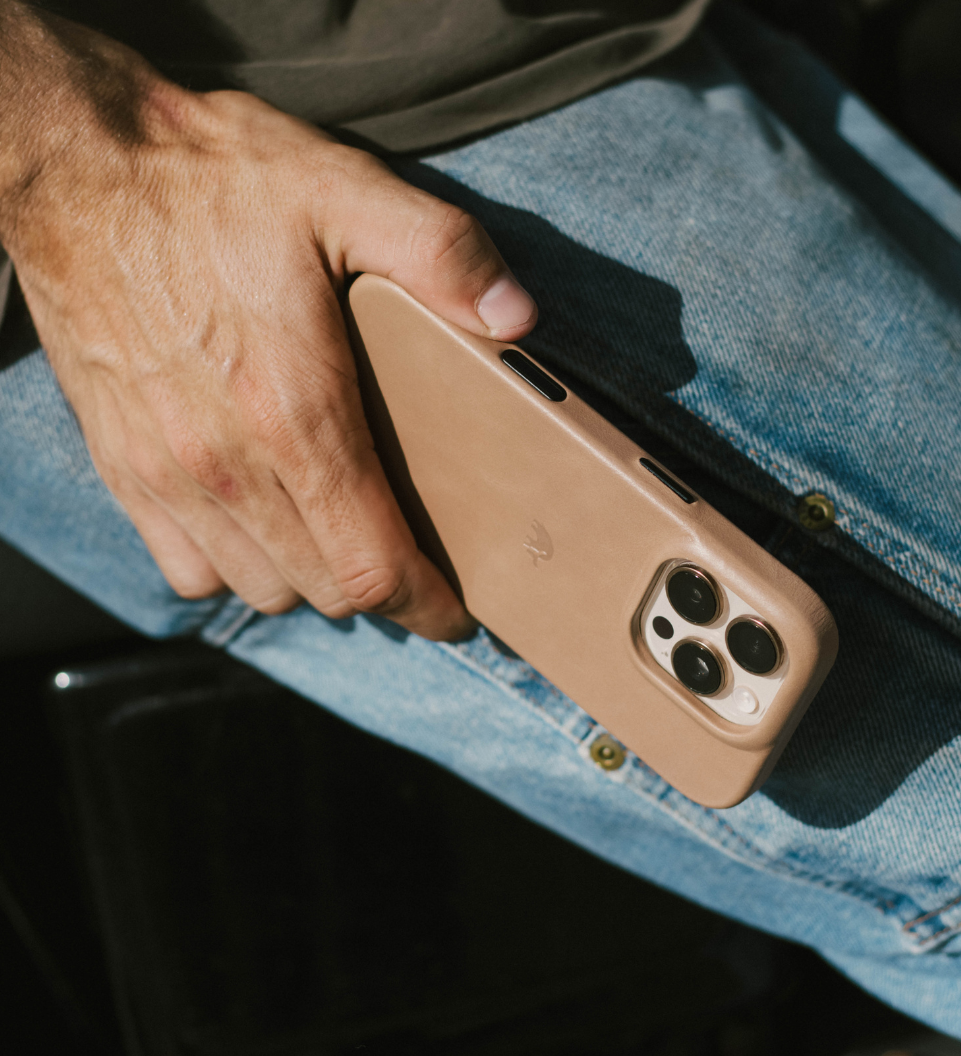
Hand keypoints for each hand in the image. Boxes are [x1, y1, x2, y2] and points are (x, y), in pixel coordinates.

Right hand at [0, 7, 536, 639]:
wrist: (72, 166)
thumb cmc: (209, 181)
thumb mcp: (344, 190)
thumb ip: (442, 254)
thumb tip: (518, 320)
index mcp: (296, 413)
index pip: (373, 564)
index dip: (425, 605)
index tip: (455, 615)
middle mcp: (229, 464)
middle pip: (325, 588)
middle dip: (382, 594)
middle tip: (415, 567)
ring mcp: (168, 473)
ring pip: (261, 587)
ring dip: (315, 584)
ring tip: (347, 547)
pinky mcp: (123, 465)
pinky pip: (187, 566)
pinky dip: (236, 570)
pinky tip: (262, 530)